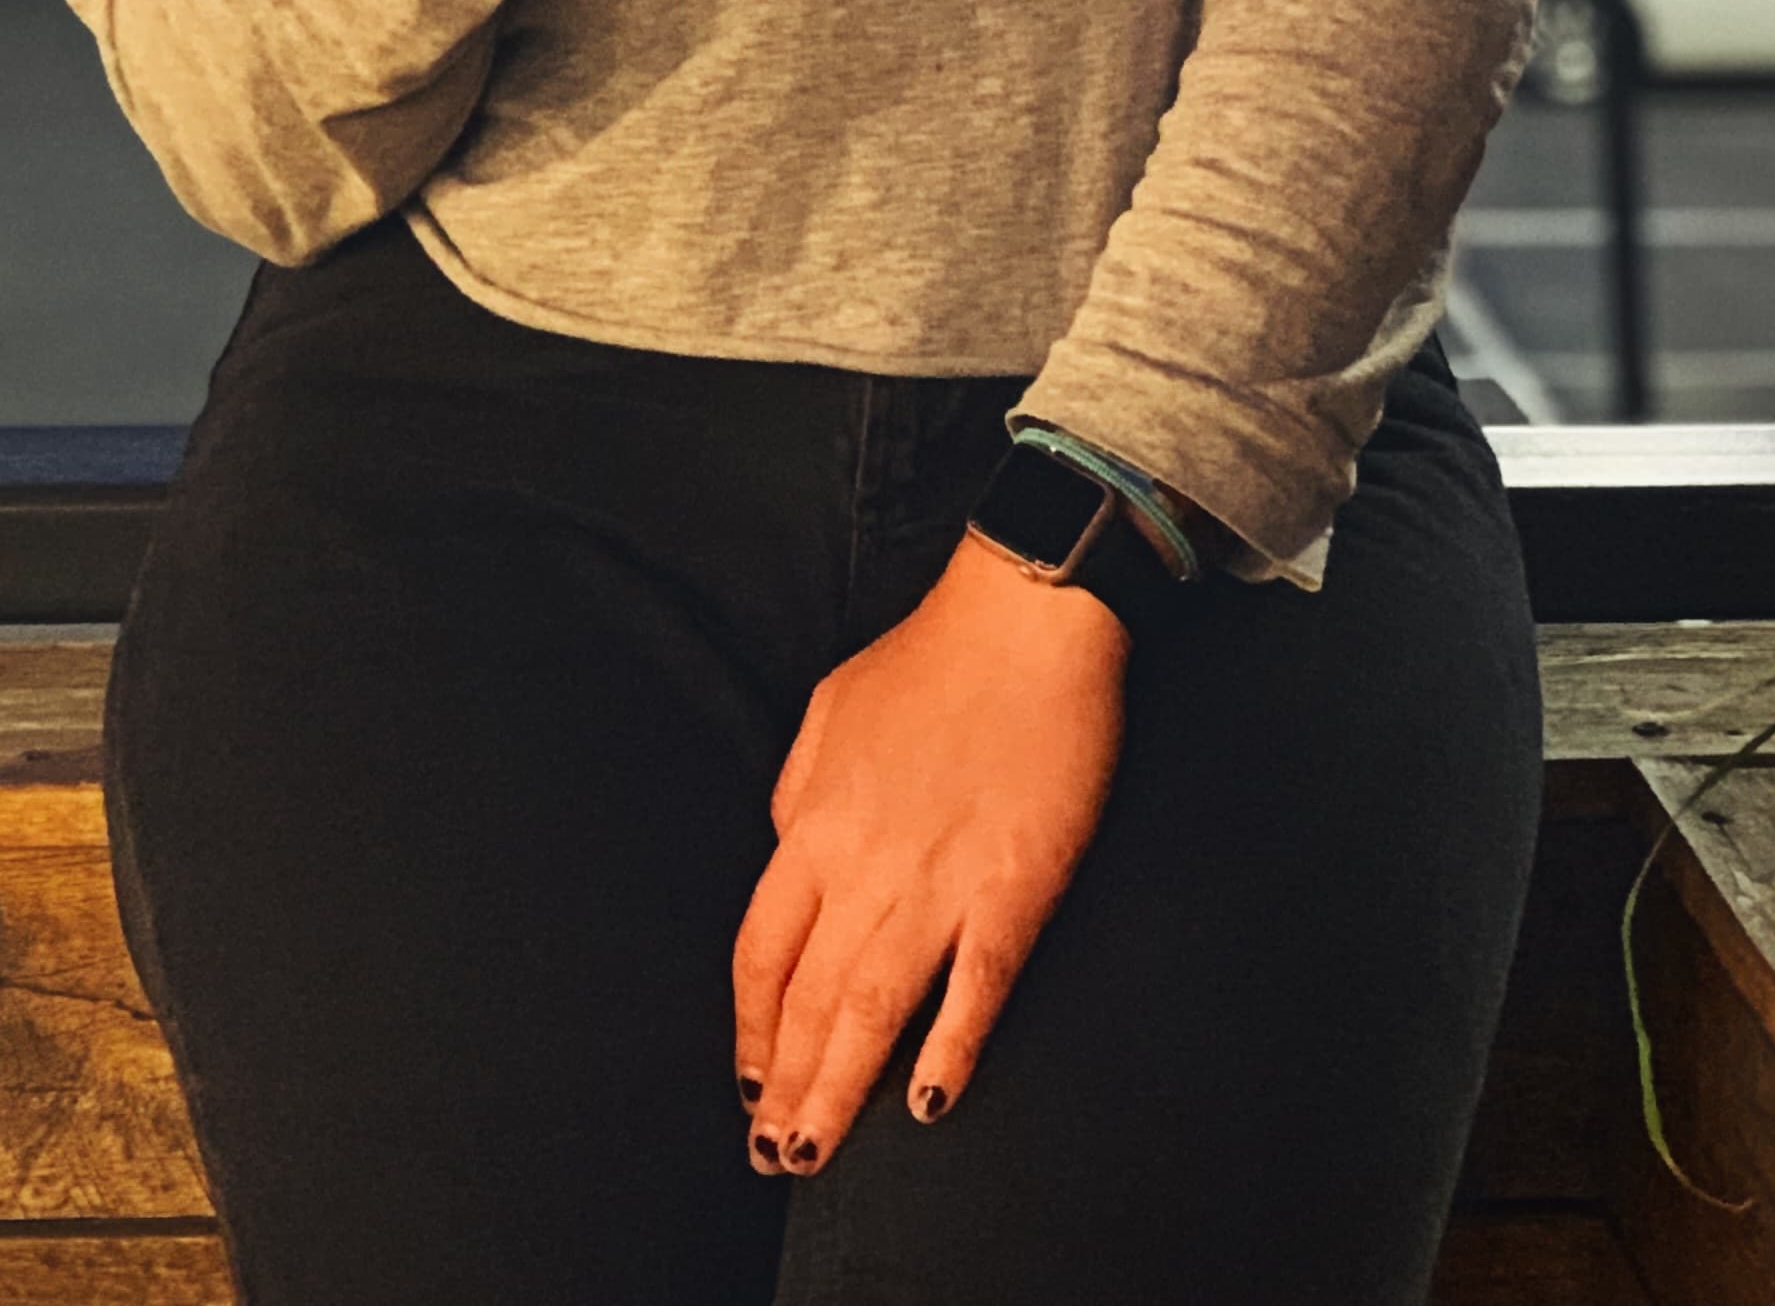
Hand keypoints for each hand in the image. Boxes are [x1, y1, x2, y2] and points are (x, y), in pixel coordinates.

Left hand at [733, 536, 1124, 1174]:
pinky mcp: (1013, 888)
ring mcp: (939, 880)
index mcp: (814, 821)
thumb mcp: (829, 711)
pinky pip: (974, 985)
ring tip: (818, 1155)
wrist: (1024, 618)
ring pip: (873, 1008)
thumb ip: (800, 792)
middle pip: (809, 997)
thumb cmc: (929, 659)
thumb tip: (788, 847)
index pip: (761, 950)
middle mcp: (864, 862)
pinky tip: (927, 1102)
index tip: (749, 1082)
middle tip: (776, 1157)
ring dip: (841, 1090)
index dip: (752, 1026)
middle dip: (787, 1087)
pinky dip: (948, 1047)